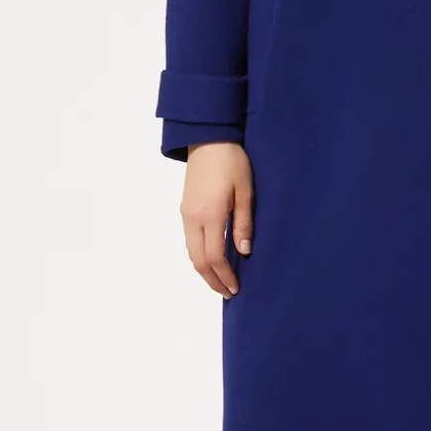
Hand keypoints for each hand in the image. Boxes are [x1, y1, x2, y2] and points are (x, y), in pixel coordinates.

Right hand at [180, 142, 253, 297]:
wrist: (209, 138)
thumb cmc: (232, 161)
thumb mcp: (245, 191)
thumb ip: (244, 223)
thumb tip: (244, 252)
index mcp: (210, 214)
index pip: (214, 257)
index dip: (224, 276)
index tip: (235, 289)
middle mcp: (192, 218)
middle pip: (197, 261)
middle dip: (212, 280)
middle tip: (228, 292)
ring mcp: (186, 213)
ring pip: (191, 252)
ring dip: (204, 269)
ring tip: (221, 280)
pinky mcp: (185, 208)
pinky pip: (189, 240)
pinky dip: (199, 255)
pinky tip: (212, 258)